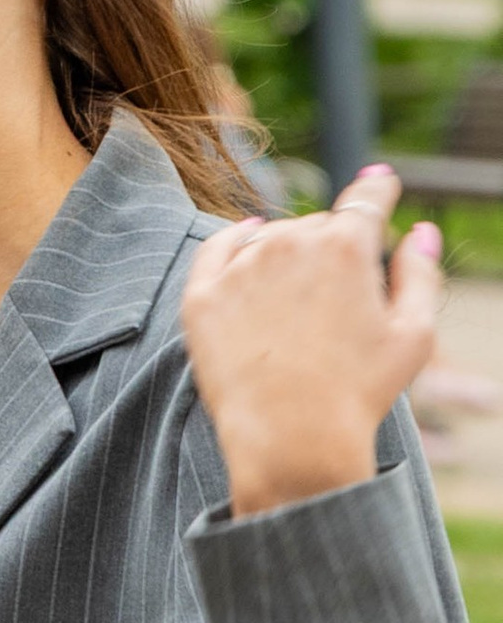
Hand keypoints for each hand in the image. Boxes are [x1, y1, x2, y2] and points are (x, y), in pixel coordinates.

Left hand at [182, 164, 442, 519]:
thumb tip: (420, 231)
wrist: (291, 440)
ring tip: (299, 305)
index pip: (366, 199)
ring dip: (285, 254)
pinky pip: (216, 250)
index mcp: (346, 247)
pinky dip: (233, 241)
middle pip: (317, 228)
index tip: (380, 181)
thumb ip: (420, 274)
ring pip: (269, 239)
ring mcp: (240, 268)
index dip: (378, 188)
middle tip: (339, 301)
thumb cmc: (359, 393)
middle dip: (333, 249)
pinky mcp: (202, 296)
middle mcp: (289, 244)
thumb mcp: (413, 335)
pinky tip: (246, 237)